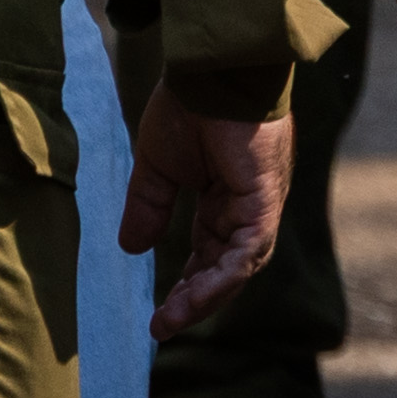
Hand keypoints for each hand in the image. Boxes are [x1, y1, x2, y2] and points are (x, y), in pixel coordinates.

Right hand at [124, 96, 293, 339]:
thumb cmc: (188, 107)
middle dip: (196, 298)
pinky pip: (250, 248)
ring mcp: (261, 202)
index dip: (188, 283)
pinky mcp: (265, 197)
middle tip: (163, 326)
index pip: (210, 252)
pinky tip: (193, 297)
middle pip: (227, 265)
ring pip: (241, 265)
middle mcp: (247, 205)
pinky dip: (223, 275)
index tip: (159, 313)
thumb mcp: (157, 166)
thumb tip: (132, 248)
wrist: (210, 71)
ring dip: (206, 296)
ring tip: (170, 321)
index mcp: (225, 197)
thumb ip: (148, 206)